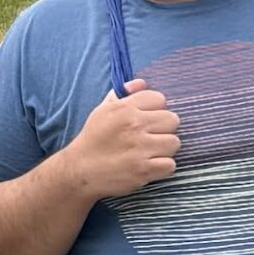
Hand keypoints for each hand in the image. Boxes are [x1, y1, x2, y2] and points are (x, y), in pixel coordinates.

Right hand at [64, 79, 181, 201]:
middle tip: (151, 138)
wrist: (79, 171)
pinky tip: (150, 166)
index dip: (155, 110)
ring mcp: (141, 148)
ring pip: (174, 143)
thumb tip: (141, 83)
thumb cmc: (92, 139)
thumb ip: (122, 94)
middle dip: (164, 129)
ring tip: (150, 153)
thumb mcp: (102, 110)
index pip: (159, 99)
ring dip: (164, 149)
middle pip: (172, 120)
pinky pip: (170, 165)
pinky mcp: (144, 170)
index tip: (146, 121)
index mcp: (125, 108)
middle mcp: (135, 125)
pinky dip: (162, 168)